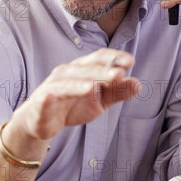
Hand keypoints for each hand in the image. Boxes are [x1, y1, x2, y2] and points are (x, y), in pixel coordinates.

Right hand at [13, 49, 138, 140]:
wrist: (42, 122)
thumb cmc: (71, 106)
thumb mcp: (99, 101)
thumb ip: (117, 92)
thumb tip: (138, 84)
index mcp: (83, 69)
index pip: (99, 58)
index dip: (113, 58)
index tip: (130, 62)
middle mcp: (67, 73)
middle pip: (86, 68)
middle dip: (102, 70)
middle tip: (120, 73)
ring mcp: (53, 86)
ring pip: (68, 82)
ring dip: (81, 83)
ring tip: (95, 87)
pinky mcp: (42, 101)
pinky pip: (47, 97)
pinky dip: (51, 95)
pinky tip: (53, 97)